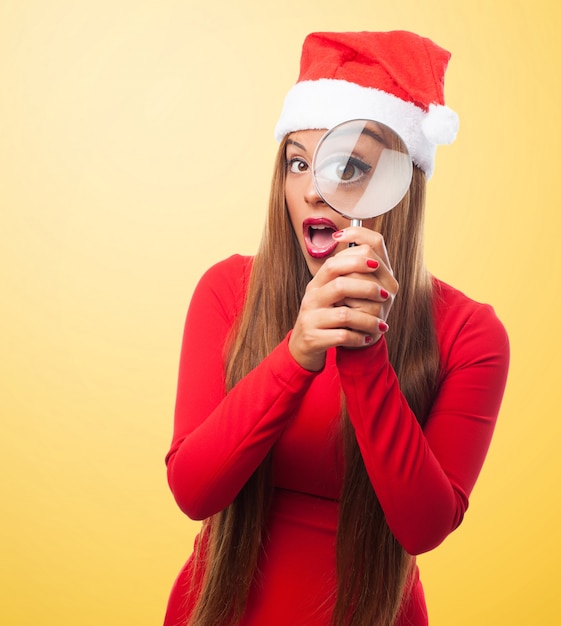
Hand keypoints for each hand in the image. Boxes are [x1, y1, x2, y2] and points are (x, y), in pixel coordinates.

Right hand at [288, 227, 398, 370]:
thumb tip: (374, 257)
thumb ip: (347, 275)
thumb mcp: (330, 292)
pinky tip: (367, 338)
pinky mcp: (314, 338)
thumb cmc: (325, 314)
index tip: (376, 265)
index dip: (356, 260)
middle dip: (367, 289)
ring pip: (344, 315)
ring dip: (368, 320)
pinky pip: (342, 336)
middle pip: (340, 285)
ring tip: (380, 324)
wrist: (304, 343)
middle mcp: (312, 298)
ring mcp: (311, 318)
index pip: (334, 263)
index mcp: (318, 283)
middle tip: (385, 295)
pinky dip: (359, 338)